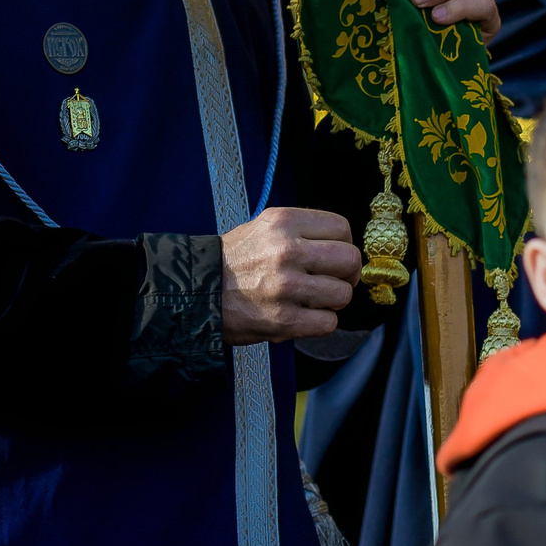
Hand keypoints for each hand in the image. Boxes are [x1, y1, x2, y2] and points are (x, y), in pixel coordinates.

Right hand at [222, 207, 360, 343]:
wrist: (194, 292)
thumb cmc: (234, 262)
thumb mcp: (264, 228)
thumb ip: (303, 232)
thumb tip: (344, 246)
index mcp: (283, 222)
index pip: (342, 228)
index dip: (344, 244)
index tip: (335, 256)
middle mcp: (286, 250)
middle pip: (350, 260)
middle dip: (346, 273)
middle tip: (332, 280)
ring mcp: (286, 286)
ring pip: (343, 294)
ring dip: (332, 301)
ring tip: (311, 299)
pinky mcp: (284, 319)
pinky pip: (329, 322)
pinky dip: (320, 323)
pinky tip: (303, 316)